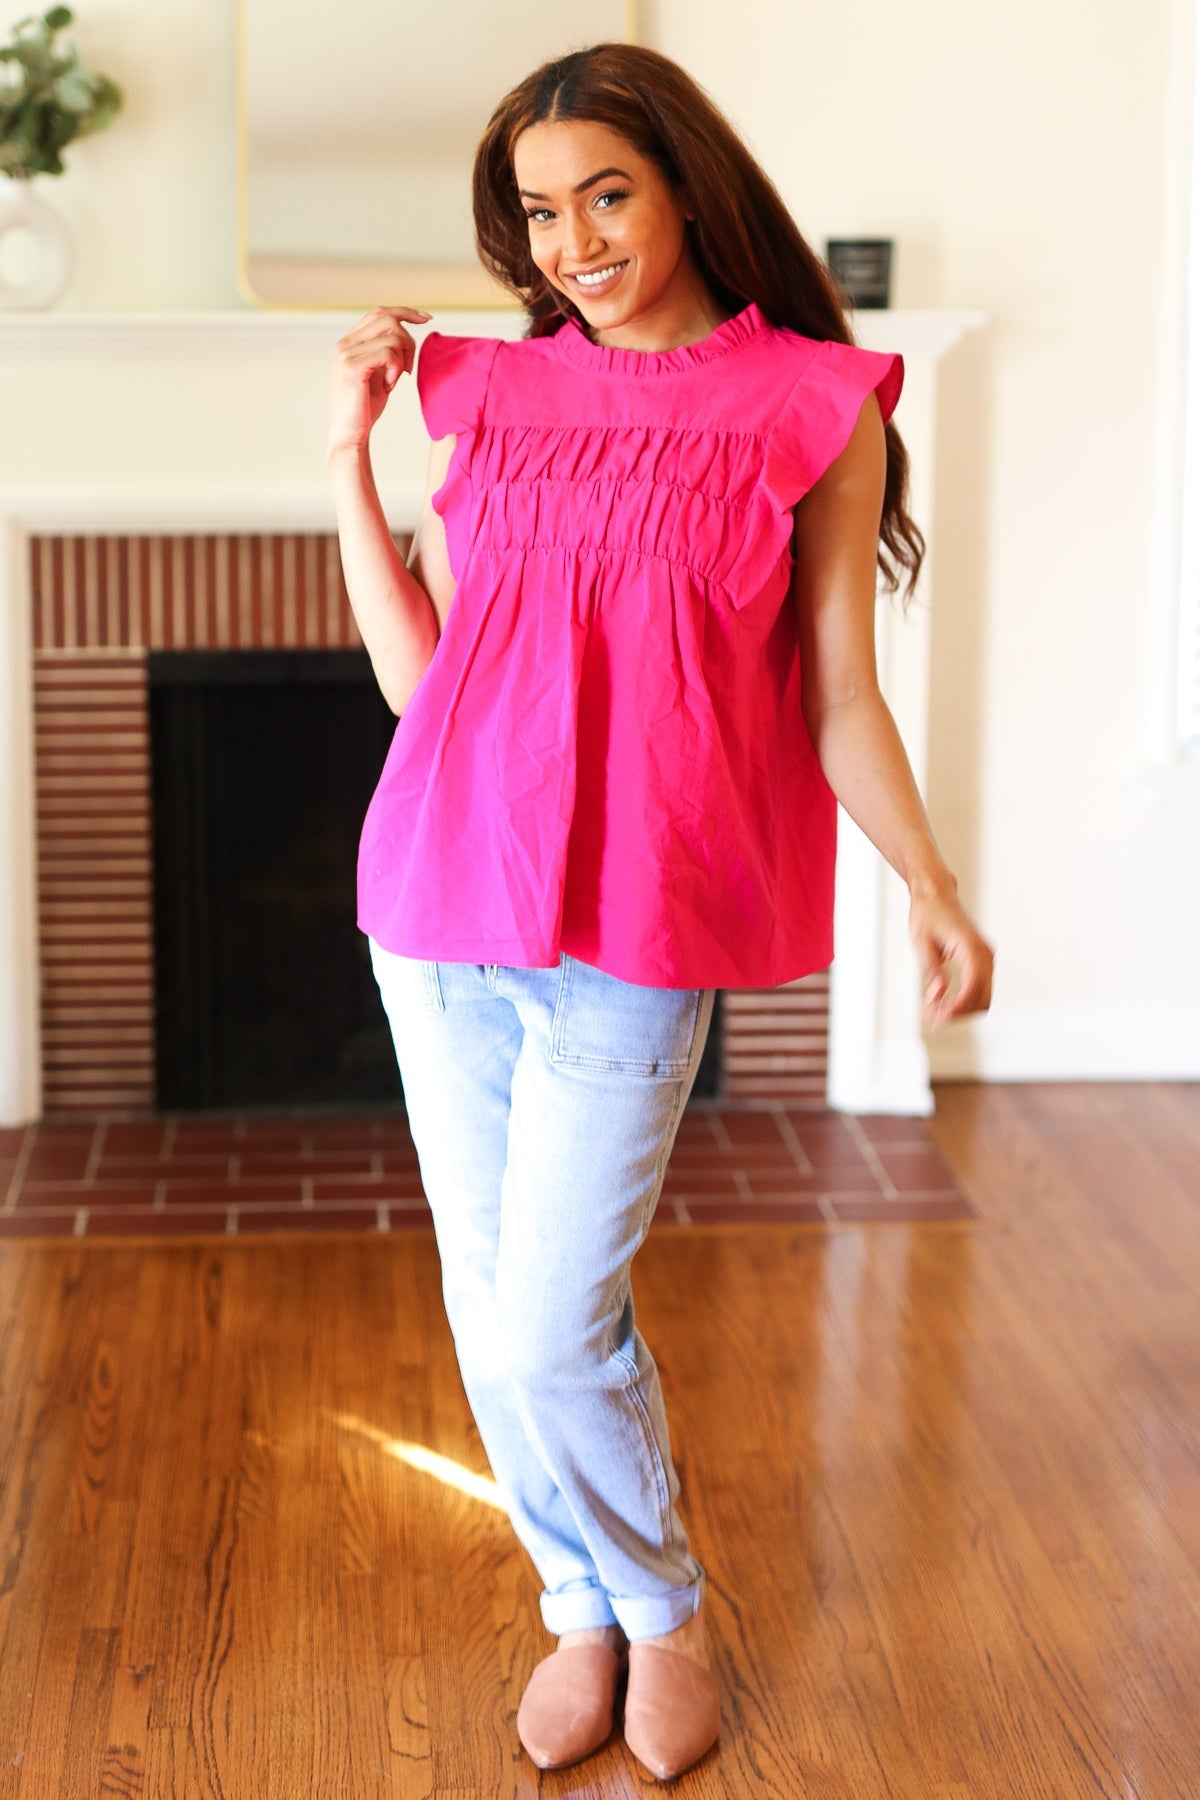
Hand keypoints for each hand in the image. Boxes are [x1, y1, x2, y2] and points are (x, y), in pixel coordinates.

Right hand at [327, 305, 432, 459]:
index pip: (379, 313)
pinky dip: (395, 369)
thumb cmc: (365, 408)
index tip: (427, 319)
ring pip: (392, 337)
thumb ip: (386, 352)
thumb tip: (406, 333)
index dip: (406, 312)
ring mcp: (346, 354)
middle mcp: (345, 343)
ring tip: (393, 381)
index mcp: (350, 342)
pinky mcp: (352, 367)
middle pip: (388, 319)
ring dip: (402, 360)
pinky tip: (389, 385)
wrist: (349, 435)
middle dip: (408, 341)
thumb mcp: (379, 372)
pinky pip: (388, 354)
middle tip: (408, 368)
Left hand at [909, 883, 994, 1028]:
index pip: (972, 987)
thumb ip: (931, 969)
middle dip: (959, 1013)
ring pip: (983, 997)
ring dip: (962, 1010)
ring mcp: (985, 958)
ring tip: (934, 1011)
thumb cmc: (928, 913)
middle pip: (982, 998)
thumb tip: (938, 994)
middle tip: (932, 1017)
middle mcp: (984, 953)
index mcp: (971, 947)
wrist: (936, 894)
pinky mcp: (980, 961)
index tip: (938, 1017)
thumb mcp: (921, 942)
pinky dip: (964, 1000)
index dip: (957, 1007)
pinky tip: (943, 1003)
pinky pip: (979, 988)